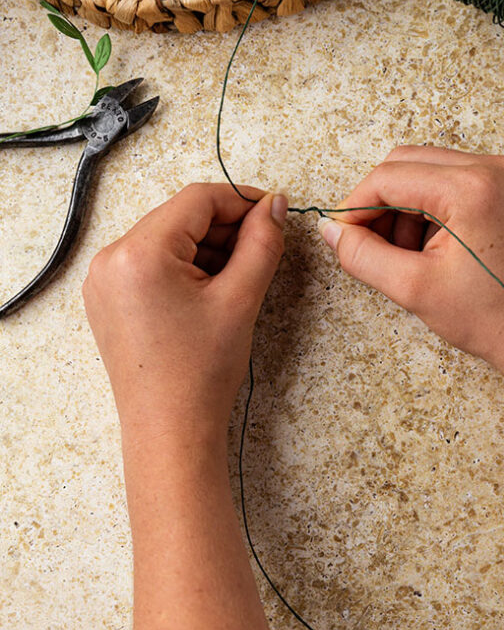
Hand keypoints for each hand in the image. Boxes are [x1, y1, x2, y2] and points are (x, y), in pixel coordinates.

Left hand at [82, 183, 287, 444]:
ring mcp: (103, 280)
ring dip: (204, 247)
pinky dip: (182, 266)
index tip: (271, 211)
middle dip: (223, 227)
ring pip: (166, 239)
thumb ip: (261, 243)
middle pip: (179, 217)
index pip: (197, 200)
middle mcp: (111, 259)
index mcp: (139, 253)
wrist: (170, 429)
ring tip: (237, 277)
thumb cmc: (200, 373)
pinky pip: (149, 262)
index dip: (240, 200)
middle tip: (262, 246)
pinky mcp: (107, 299)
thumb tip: (273, 205)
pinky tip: (209, 290)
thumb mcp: (240, 299)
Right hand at [317, 146, 503, 374]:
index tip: (342, 234)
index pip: (389, 176)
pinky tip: (431, 247)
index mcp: (472, 187)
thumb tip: (332, 231)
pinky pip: (456, 180)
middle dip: (380, 202)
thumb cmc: (493, 318)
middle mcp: (494, 168)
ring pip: (430, 170)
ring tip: (406, 255)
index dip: (355, 205)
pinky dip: (433, 207)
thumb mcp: (413, 289)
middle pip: (408, 162)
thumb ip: (362, 255)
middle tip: (368, 244)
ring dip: (406, 205)